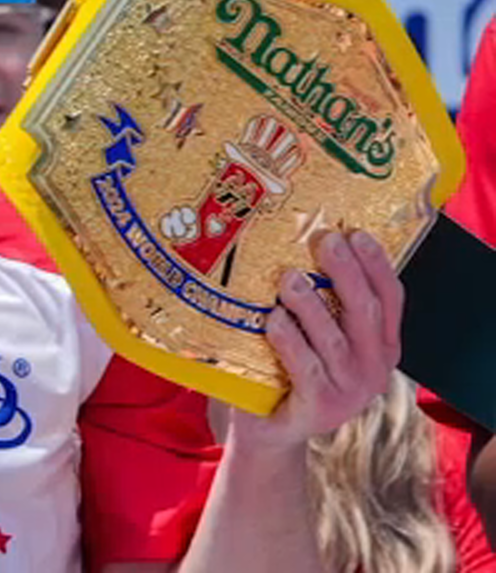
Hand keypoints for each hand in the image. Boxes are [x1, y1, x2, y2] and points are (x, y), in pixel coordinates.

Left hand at [229, 229, 402, 450]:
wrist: (270, 428)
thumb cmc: (291, 371)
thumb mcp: (318, 337)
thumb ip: (325, 303)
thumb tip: (306, 244)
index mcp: (381, 346)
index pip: (390, 299)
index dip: (376, 265)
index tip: (356, 233)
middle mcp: (372, 368)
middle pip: (364, 311)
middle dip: (346, 272)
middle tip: (324, 241)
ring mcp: (349, 391)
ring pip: (333, 338)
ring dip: (311, 304)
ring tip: (289, 278)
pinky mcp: (320, 407)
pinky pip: (306, 367)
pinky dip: (290, 340)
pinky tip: (274, 318)